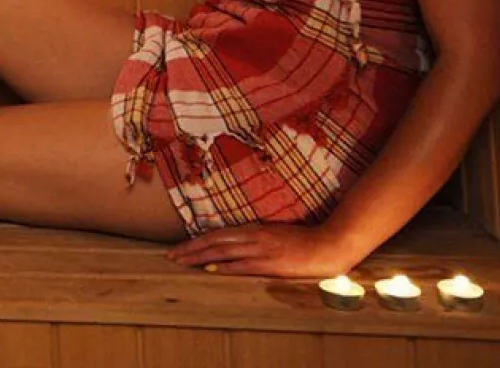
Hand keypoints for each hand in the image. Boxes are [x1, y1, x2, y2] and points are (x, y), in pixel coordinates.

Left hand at [167, 223, 363, 277]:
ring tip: (181, 262)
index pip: (218, 234)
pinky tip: (210, 270)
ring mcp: (262, 249)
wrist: (329, 244)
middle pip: (214, 241)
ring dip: (200, 257)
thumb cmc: (304, 241)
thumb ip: (256, 240)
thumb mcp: (275, 236)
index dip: (196, 240)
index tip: (179, 247)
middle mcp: (254, 236)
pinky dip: (225, 267)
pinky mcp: (272, 263)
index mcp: (254, 229)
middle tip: (170, 256)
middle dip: (190, 249)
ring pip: (223, 251)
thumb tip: (236, 248)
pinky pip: (244, 265)